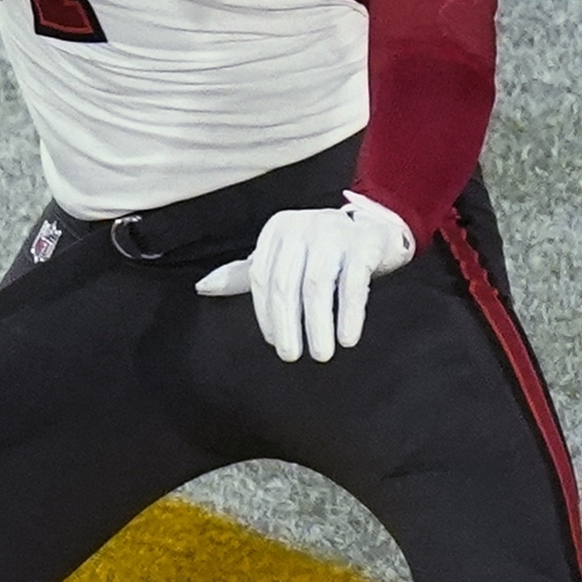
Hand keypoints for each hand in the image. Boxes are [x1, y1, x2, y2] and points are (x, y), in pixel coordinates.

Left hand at [196, 191, 414, 360]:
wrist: (378, 229)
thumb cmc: (323, 249)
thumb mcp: (284, 255)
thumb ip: (246, 273)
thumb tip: (203, 288)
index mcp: (278, 229)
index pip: (262, 277)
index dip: (265, 313)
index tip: (273, 342)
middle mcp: (302, 226)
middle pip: (285, 283)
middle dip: (287, 323)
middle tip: (290, 356)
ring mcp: (334, 232)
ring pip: (316, 285)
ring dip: (317, 325)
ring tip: (321, 353)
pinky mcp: (364, 243)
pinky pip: (352, 284)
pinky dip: (348, 314)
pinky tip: (347, 338)